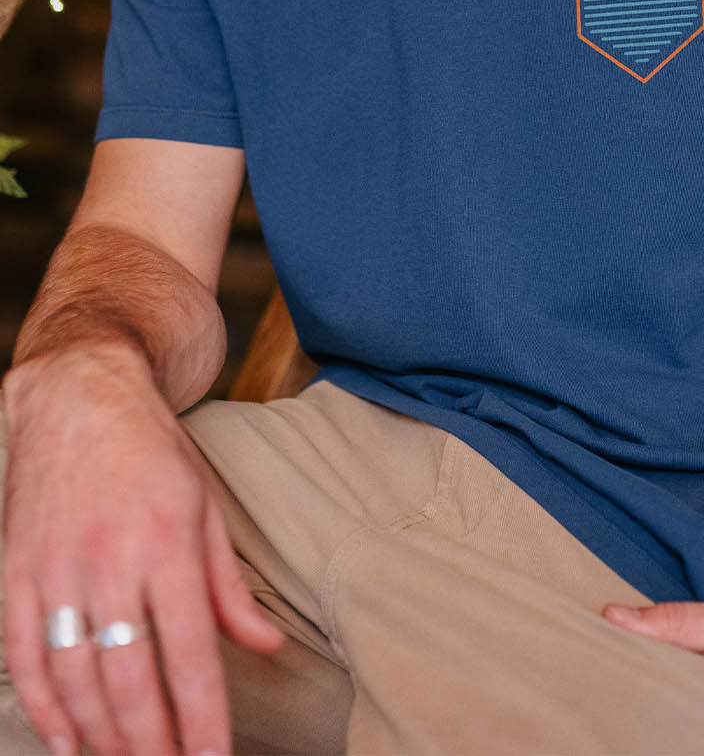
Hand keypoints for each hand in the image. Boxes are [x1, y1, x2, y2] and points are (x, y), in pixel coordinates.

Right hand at [2, 345, 285, 755]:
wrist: (78, 397)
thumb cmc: (151, 451)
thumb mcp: (206, 505)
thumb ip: (229, 585)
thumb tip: (264, 645)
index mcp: (167, 542)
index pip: (190, 652)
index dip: (202, 718)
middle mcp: (109, 560)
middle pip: (130, 677)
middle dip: (152, 742)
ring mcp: (55, 568)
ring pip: (76, 676)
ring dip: (102, 735)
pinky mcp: (15, 571)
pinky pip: (23, 655)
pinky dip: (43, 707)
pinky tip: (66, 742)